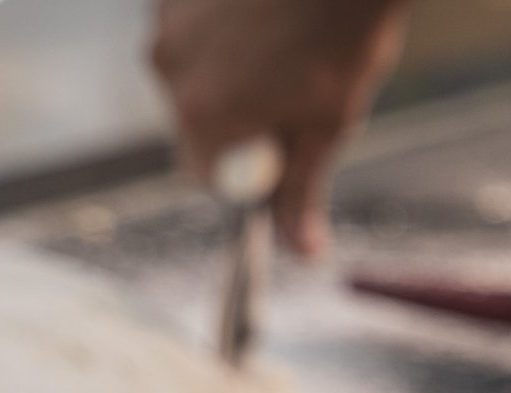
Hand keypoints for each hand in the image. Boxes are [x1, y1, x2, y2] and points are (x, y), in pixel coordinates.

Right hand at [149, 0, 407, 256]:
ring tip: (277, 29)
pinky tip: (257, 4)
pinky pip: (187, 17)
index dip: (244, 161)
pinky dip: (216, 15)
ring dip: (224, 58)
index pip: (203, 171)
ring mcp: (167, 17)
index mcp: (203, 117)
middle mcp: (170, 68)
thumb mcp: (330, 121)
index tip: (276, 138)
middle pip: (192, 116)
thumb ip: (303, 189)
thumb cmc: (344, 29)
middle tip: (287, 74)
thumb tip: (302, 251)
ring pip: (189, 63)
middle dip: (232, 107)